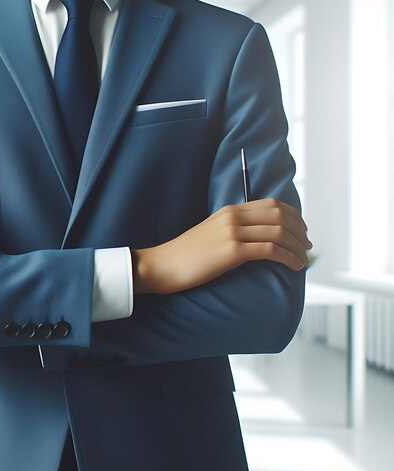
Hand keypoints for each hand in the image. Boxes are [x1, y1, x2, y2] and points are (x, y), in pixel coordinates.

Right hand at [132, 197, 312, 294]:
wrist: (162, 264)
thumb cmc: (185, 255)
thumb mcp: (210, 234)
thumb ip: (232, 230)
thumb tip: (256, 240)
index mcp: (229, 210)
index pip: (272, 204)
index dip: (294, 216)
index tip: (302, 231)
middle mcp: (233, 217)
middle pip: (280, 215)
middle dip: (301, 231)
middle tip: (308, 246)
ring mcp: (232, 232)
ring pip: (279, 231)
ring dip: (298, 247)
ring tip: (303, 260)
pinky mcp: (231, 251)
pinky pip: (270, 249)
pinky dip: (288, 257)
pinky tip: (294, 266)